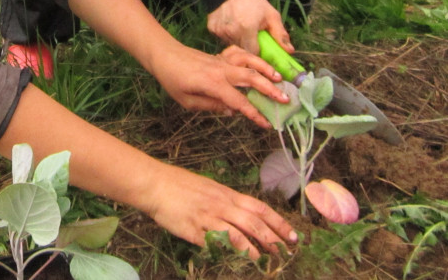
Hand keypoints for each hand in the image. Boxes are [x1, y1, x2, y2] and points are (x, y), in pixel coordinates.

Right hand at [146, 162, 296, 257]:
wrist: (155, 184)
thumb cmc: (179, 183)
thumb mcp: (208, 186)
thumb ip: (224, 200)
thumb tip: (240, 210)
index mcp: (226, 194)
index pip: (259, 208)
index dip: (278, 222)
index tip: (293, 234)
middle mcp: (221, 205)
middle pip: (254, 223)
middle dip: (274, 239)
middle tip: (287, 253)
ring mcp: (208, 218)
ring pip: (239, 235)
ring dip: (255, 250)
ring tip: (267, 262)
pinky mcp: (194, 231)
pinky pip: (215, 245)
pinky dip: (229, 254)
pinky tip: (237, 263)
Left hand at [150, 41, 288, 127]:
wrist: (165, 55)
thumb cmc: (173, 80)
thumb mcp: (187, 101)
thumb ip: (211, 106)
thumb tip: (232, 111)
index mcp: (213, 84)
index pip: (238, 101)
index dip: (254, 114)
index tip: (267, 124)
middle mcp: (221, 70)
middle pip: (251, 79)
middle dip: (270, 89)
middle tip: (285, 99)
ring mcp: (222, 60)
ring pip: (249, 62)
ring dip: (266, 69)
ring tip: (280, 78)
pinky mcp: (221, 55)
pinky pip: (240, 53)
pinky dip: (252, 56)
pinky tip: (259, 64)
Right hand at [207, 0, 292, 54]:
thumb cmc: (252, 0)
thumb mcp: (270, 14)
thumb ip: (280, 34)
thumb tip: (290, 51)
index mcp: (247, 29)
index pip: (254, 53)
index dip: (258, 52)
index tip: (261, 47)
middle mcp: (232, 32)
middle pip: (242, 50)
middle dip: (248, 46)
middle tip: (252, 36)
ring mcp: (220, 31)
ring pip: (232, 44)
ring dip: (237, 41)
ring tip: (240, 28)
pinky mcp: (212, 29)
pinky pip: (222, 38)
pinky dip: (227, 35)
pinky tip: (230, 24)